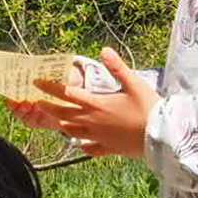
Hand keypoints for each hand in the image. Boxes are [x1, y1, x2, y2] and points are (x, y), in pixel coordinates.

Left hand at [9, 48, 155, 158]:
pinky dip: (83, 144)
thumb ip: (117, 67)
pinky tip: (82, 142)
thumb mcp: (134, 83)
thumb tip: (104, 49)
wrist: (161, 136)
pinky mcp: (108, 148)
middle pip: (64, 114)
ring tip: (56, 120)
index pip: (67, 94)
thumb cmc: (148, 108)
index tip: (36, 82)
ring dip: (62, 125)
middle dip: (49, 107)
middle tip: (37, 102)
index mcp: (97, 104)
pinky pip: (90, 148)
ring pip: (73, 132)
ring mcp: (99, 137)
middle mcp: (93, 121)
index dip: (50, 88)